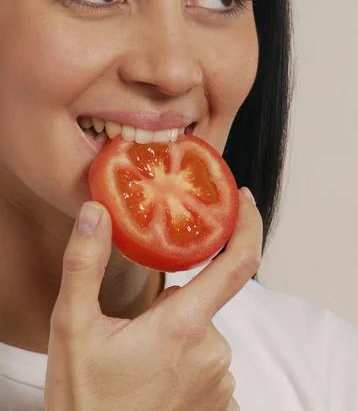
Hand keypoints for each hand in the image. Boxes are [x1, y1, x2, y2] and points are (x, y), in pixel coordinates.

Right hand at [44, 188, 261, 410]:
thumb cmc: (86, 402)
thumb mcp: (72, 328)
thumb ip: (85, 265)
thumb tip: (96, 212)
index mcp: (181, 326)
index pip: (236, 265)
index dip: (247, 226)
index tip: (243, 200)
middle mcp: (212, 351)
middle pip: (201, 301)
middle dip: (171, 305)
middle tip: (130, 332)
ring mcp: (219, 381)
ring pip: (201, 332)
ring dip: (175, 335)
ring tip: (136, 364)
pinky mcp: (219, 405)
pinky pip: (206, 362)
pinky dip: (183, 360)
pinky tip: (153, 381)